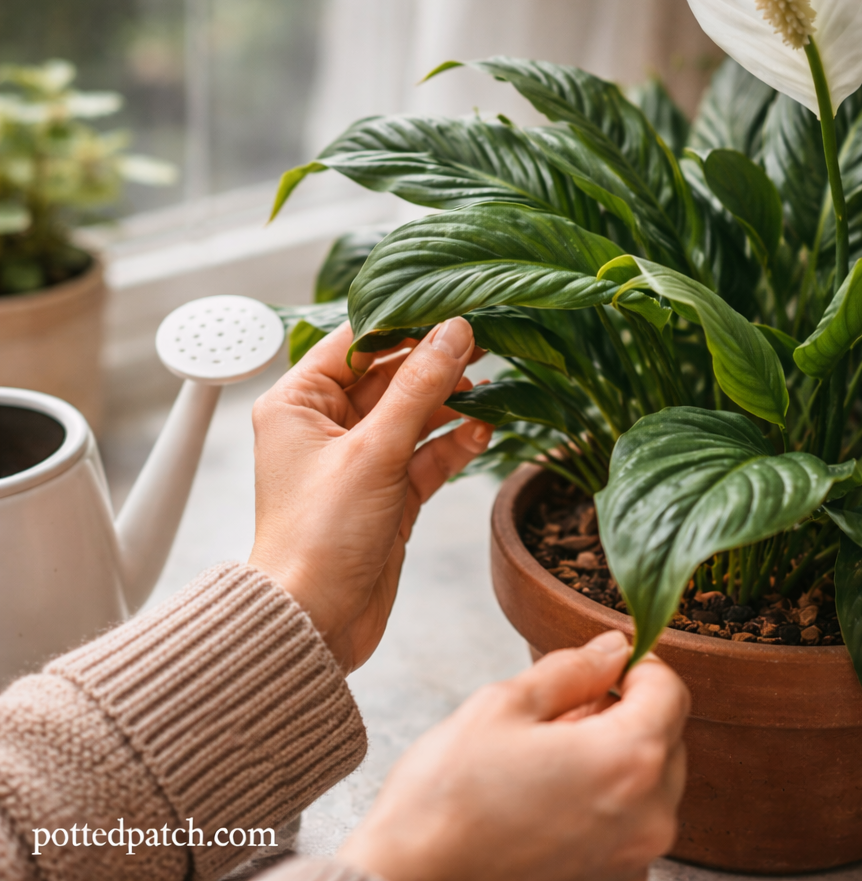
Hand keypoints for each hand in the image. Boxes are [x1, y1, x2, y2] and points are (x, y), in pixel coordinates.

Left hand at [249, 317, 492, 672]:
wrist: (316, 623)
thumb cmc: (318, 538)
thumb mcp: (373, 452)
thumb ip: (418, 389)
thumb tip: (454, 333)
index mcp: (299, 402)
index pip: (356, 343)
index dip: (406, 325)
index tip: (452, 311)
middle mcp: (325, 425)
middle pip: (390, 376)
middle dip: (436, 363)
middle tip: (484, 343)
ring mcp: (359, 459)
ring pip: (413, 414)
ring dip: (450, 402)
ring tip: (490, 386)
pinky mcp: (387, 491)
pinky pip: (425, 453)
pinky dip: (453, 442)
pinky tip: (482, 431)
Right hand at [337, 631, 689, 880]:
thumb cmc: (448, 795)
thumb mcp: (505, 704)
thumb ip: (573, 669)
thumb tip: (613, 648)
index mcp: (628, 760)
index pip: (670, 690)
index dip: (637, 665)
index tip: (601, 666)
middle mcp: (649, 817)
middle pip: (667, 738)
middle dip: (624, 712)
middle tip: (559, 713)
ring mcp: (634, 860)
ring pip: (650, 782)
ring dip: (614, 757)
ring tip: (547, 759)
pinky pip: (630, 824)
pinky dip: (604, 801)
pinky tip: (548, 800)